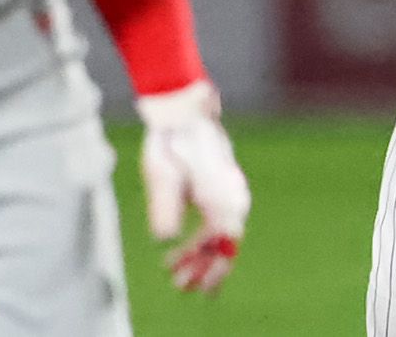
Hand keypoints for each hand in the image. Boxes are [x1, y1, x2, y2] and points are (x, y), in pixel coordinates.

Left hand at [135, 81, 250, 291]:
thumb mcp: (161, 174)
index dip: (201, 265)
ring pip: (226, 233)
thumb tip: (163, 238)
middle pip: (226, 243)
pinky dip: (209, 237)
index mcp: (222, 197)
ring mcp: (233, 190)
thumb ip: (164, 206)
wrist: (184, 110)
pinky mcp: (226, 185)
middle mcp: (234, 196)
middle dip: (206, 268)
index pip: (219, 244)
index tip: (179, 277)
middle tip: (182, 285)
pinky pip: (224, 220)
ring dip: (207, 255)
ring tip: (184, 271)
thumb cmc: (171, 141)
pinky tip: (193, 245)